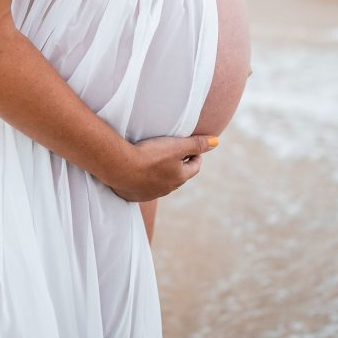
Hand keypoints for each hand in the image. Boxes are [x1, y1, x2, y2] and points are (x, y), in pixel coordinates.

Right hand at [105, 134, 219, 202]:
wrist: (120, 167)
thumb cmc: (150, 155)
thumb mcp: (176, 145)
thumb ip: (197, 143)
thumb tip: (217, 142)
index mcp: (179, 177)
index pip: (194, 167)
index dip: (196, 156)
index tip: (194, 149)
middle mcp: (167, 188)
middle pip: (178, 177)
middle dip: (179, 166)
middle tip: (176, 155)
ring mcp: (150, 193)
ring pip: (161, 184)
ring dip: (162, 174)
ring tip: (157, 163)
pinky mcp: (134, 195)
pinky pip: (143, 189)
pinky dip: (145, 181)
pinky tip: (139, 174)